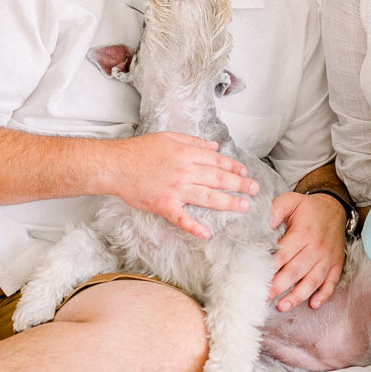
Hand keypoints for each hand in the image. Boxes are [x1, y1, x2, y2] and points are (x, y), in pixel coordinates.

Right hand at [108, 132, 256, 238]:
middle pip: (217, 179)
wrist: (115, 165)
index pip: (216, 161)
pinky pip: (181, 218)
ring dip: (228, 203)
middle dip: (239, 184)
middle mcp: (184, 171)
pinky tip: (206, 234)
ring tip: (244, 206)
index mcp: (186, 154)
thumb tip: (214, 147)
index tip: (244, 172)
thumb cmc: (140, 151)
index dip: (233, 167)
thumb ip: (193, 142)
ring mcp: (175, 190)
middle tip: (254, 190)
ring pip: (207, 197)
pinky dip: (194, 227)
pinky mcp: (163, 205)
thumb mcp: (169, 138)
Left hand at [267, 192, 345, 311]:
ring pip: (313, 280)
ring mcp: (328, 258)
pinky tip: (313, 304)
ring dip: (298, 295)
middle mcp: (316, 247)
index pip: (283, 254)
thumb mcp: (291, 200)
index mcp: (303, 233)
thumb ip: (275, 209)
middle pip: (296, 270)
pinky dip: (324, 294)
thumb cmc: (308, 207)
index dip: (270, 267)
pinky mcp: (336, 263)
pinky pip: (331, 282)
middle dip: (279, 286)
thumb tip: (263, 223)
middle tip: (264, 296)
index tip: (257, 277)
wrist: (335, 207)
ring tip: (283, 306)